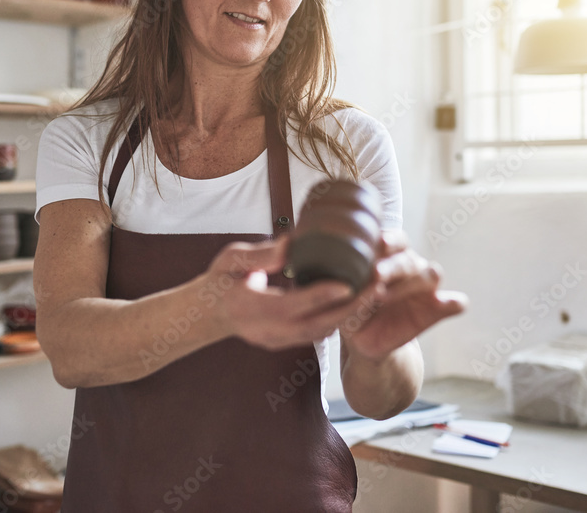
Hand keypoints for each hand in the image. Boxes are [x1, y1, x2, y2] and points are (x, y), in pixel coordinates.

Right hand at [204, 236, 367, 349]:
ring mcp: (278, 340)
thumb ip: (260, 255)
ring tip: (376, 290)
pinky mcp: (287, 341)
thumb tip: (292, 244)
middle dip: (350, 308)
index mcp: (251, 308)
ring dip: (351, 314)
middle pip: (316, 325)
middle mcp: (268, 330)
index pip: (290, 306)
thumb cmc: (220, 281)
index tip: (346, 285)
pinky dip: (340, 318)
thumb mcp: (231, 260)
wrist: (208, 313)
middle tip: (377, 284)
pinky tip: (358, 300)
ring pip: (321, 332)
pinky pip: (318, 333)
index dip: (319, 296)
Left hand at [339, 231, 466, 361]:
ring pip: (431, 275)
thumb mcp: (342, 301)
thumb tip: (353, 286)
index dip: (390, 240)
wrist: (365, 339)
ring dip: (413, 283)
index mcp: (388, 256)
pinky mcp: (437, 309)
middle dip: (392, 266)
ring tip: (384, 296)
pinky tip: (448, 304)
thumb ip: (348, 292)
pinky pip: (455, 303)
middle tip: (375, 275)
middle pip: (409, 259)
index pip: (396, 240)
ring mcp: (425, 288)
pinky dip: (453, 302)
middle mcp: (409, 266)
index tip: (380, 244)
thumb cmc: (350, 310)